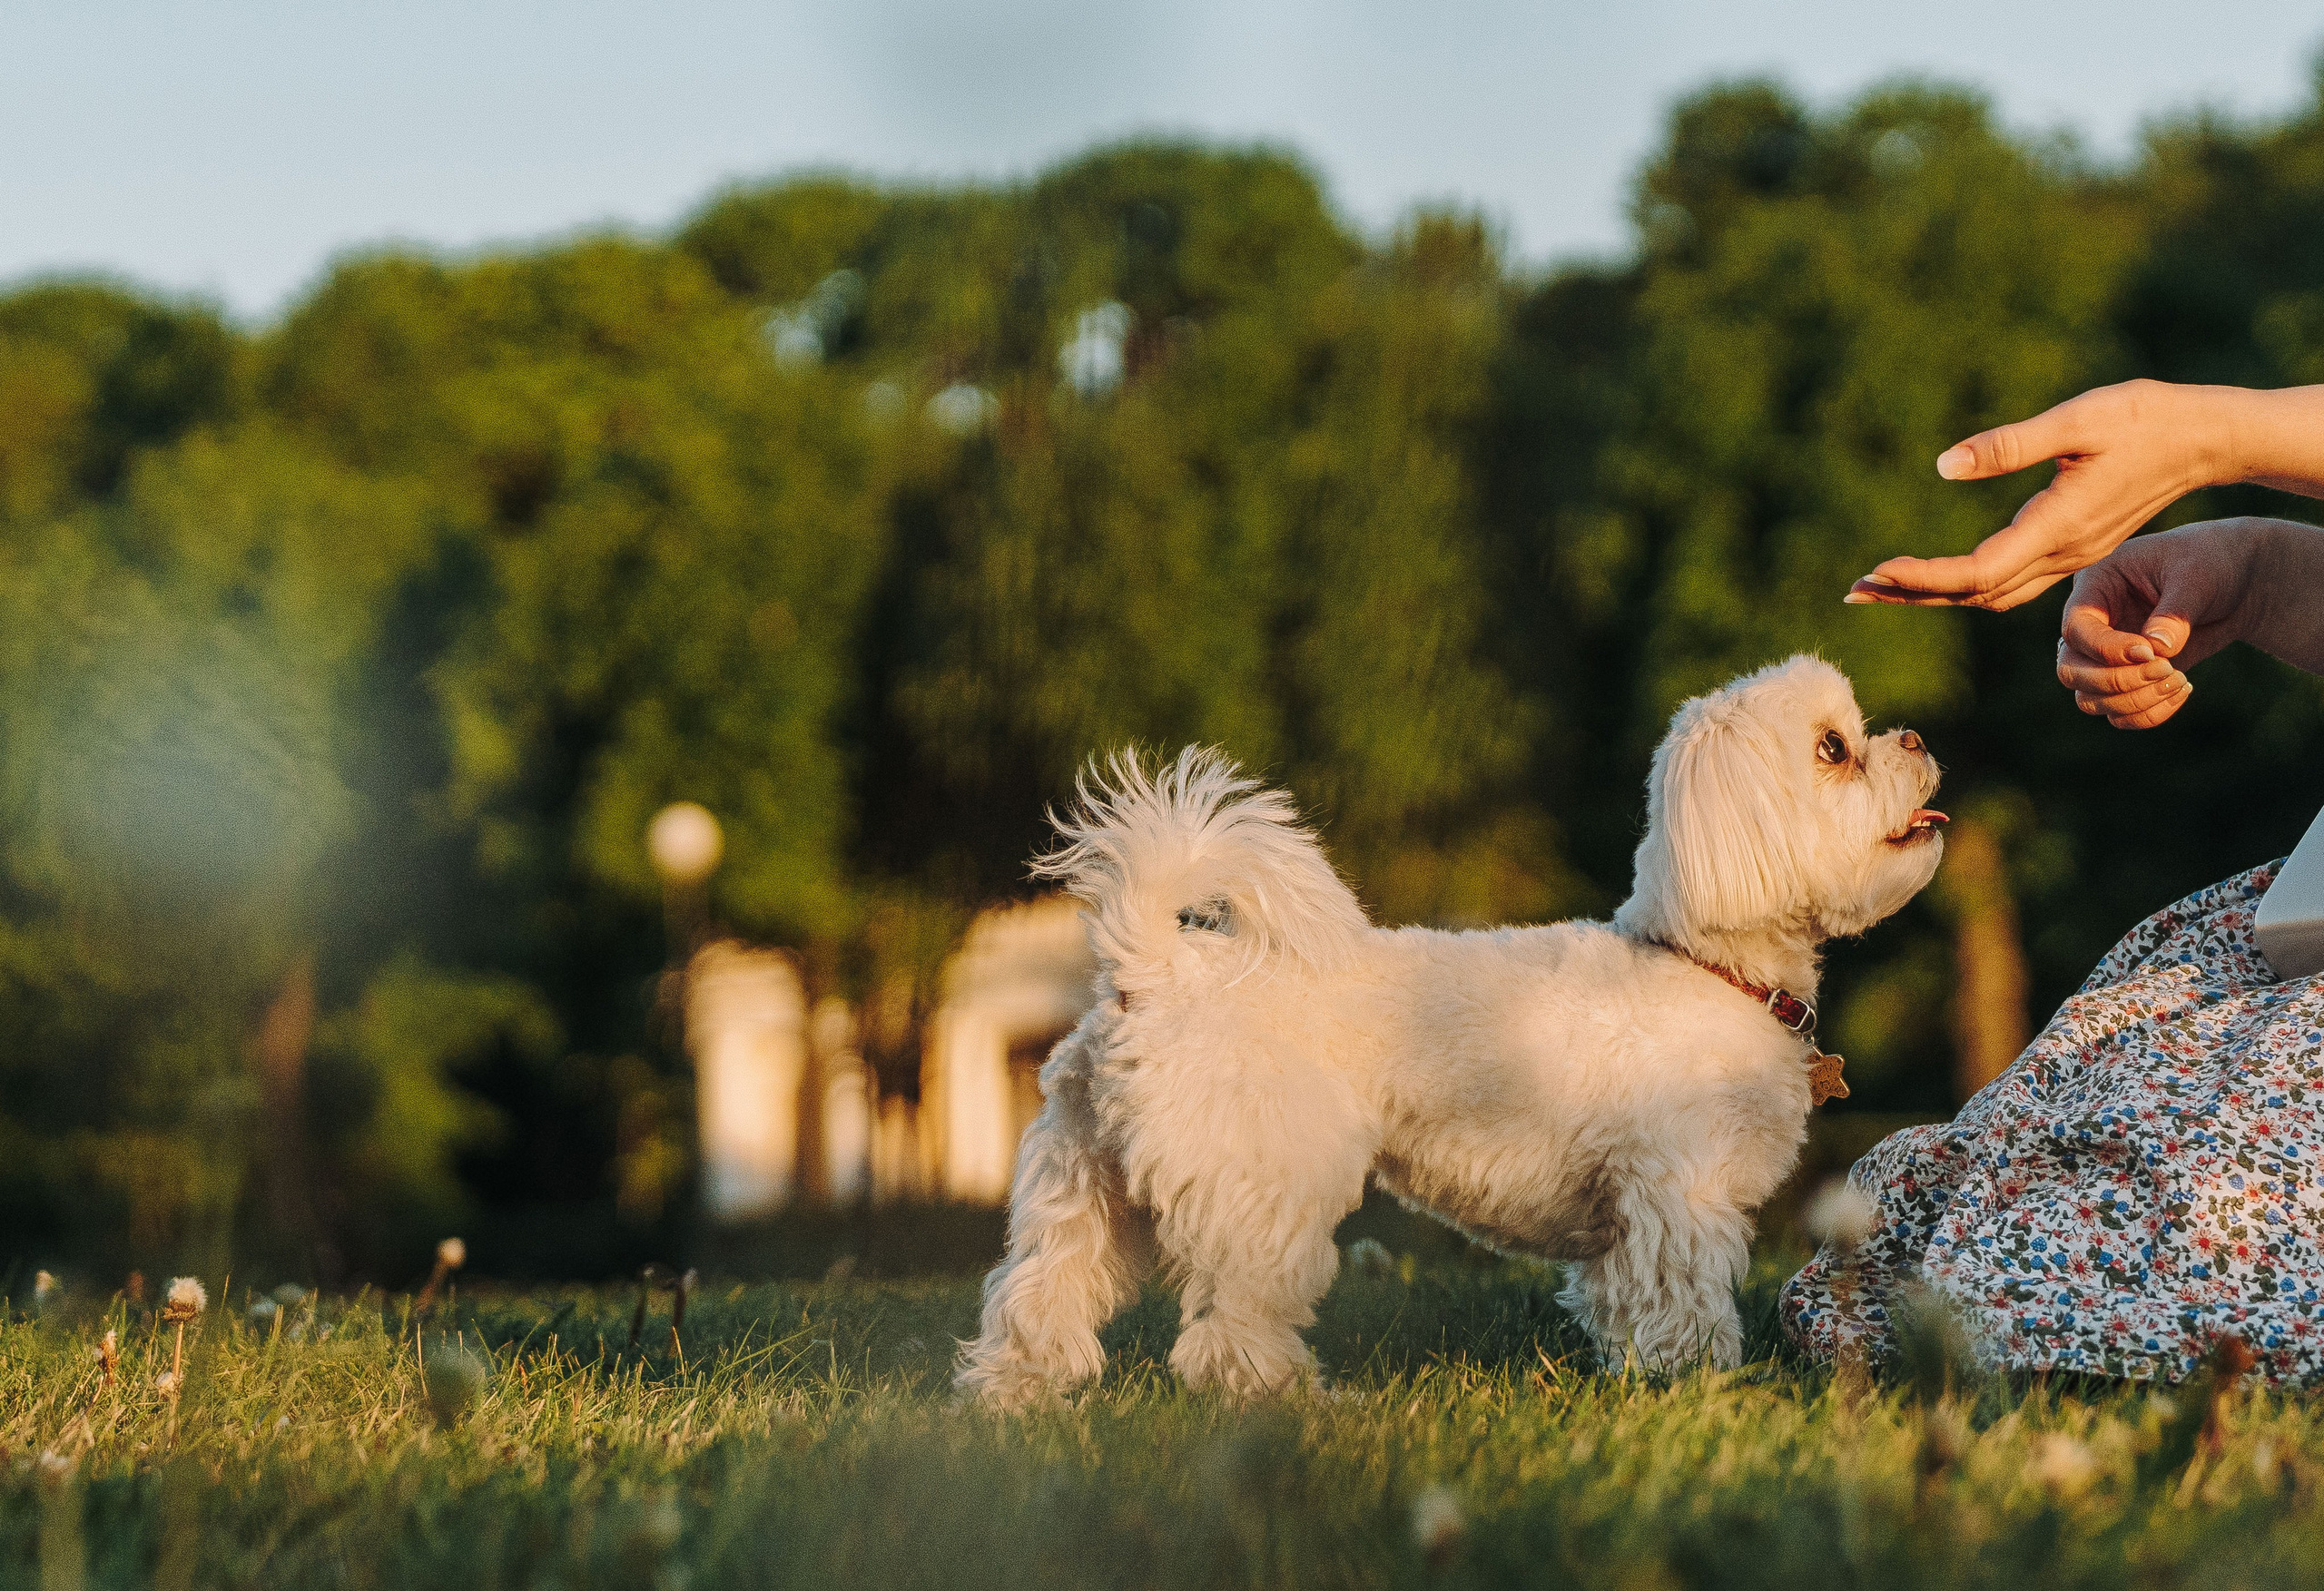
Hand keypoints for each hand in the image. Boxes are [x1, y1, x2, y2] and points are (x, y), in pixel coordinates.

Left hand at [1846, 381, 2231, 610]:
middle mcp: (2063, 554)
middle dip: (1913, 593)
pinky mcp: (2073, 548)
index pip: (1975, 573)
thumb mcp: (2078, 420)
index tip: (1874, 572)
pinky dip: (1966, 585)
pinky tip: (1938, 577)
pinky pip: (2010, 582)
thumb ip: (2010, 444)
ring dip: (1936, 594)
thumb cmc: (2146, 419)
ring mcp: (2070, 557)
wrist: (2207, 438)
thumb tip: (1943, 465)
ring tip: (1883, 587)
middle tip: (1854, 592)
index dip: (1922, 578)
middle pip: (1975, 594)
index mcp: (2058, 527)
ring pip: (1991, 594)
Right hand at [2053, 520, 2266, 728]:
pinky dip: (2148, 714)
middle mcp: (2093, 625)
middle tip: (2167, 669)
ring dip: (2133, 701)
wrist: (2237, 580)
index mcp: (2096, 586)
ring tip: (2179, 679)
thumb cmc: (2210, 563)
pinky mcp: (2130, 679)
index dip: (2106, 648)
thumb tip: (2158, 651)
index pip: (2076, 629)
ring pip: (2089, 699)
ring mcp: (2107, 656)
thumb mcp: (2196, 577)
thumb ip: (2174, 613)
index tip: (2150, 652)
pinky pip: (2119, 714)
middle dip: (2116, 681)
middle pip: (2071, 670)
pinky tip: (2183, 690)